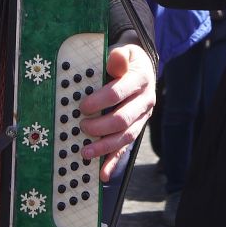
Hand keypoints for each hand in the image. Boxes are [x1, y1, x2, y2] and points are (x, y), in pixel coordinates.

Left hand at [78, 43, 155, 181]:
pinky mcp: (136, 130)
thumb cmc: (127, 61)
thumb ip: (119, 56)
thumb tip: (115, 60)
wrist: (143, 69)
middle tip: (81, 126)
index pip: (119, 93)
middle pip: (123, 119)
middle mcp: (144, 102)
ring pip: (126, 137)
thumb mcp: (126, 52)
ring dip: (105, 147)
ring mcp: (141, 119)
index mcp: (140, 81)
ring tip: (85, 152)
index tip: (82, 106)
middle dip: (101, 126)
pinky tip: (102, 174)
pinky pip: (125, 148)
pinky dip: (114, 162)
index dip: (100, 100)